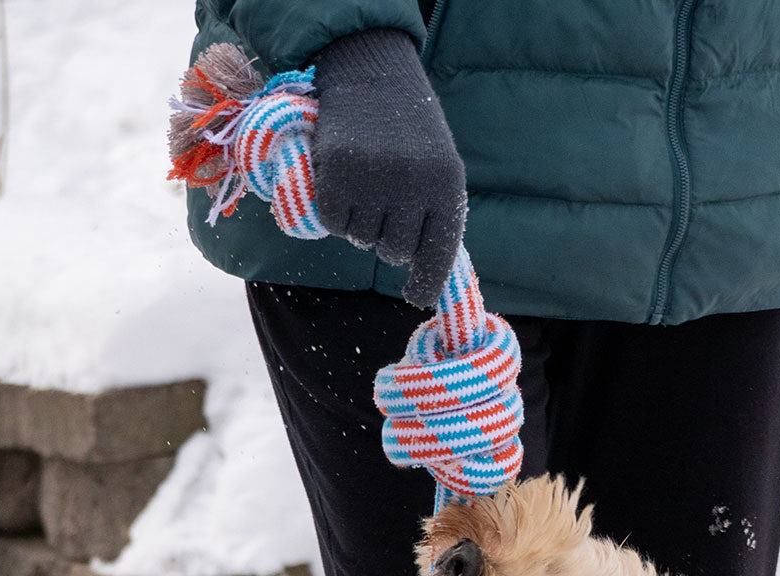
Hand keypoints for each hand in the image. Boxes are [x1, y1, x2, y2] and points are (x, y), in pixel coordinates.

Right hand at [311, 27, 466, 307]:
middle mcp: (415, 185)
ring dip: (359, 224)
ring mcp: (376, 178)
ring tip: (363, 188)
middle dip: (386, 240)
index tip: (415, 298)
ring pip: (361, 240)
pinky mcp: (338, 170)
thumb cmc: (409, 131)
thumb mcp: (438, 169)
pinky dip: (333, 213)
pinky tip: (340, 185)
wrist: (372, 73)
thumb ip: (435, 217)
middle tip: (382, 208)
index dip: (425, 282)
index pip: (438, 254)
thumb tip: (425, 282)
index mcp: (447, 187)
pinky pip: (332, 222)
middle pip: (394, 253)